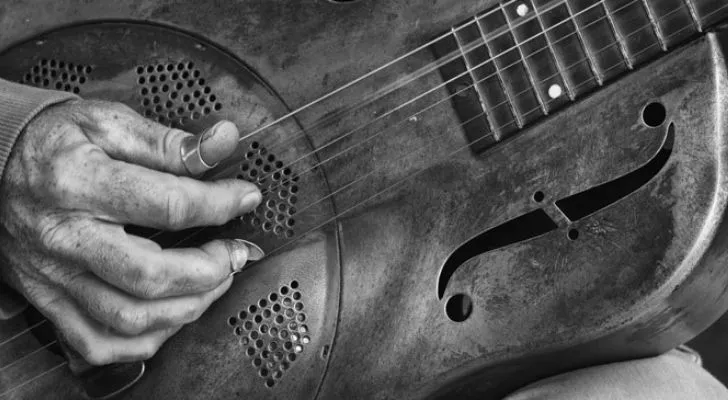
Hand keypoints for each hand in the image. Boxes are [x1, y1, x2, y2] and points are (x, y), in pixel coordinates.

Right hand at [0, 99, 261, 364]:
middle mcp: (63, 236)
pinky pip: (98, 343)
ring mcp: (53, 276)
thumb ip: (168, 142)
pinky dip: (146, 341)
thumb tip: (225, 142)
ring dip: (188, 308)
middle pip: (148, 276)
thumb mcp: (108, 122)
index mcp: (79, 182)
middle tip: (235, 253)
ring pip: (128, 319)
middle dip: (209, 271)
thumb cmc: (56, 141)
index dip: (219, 204)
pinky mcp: (48, 299)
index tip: (245, 198)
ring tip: (215, 281)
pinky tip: (173, 315)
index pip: (166, 204)